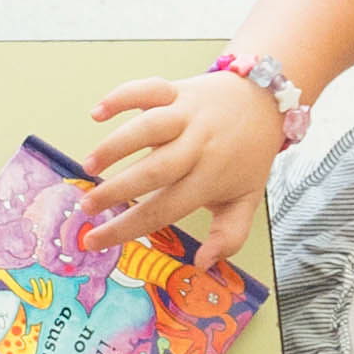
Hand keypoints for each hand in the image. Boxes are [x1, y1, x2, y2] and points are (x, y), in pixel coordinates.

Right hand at [78, 69, 278, 267]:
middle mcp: (198, 145)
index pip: (162, 209)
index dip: (125, 228)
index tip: (94, 241)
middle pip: (153, 170)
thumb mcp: (247, 200)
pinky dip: (121, 98)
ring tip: (89, 167)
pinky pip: (147, 90)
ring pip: (147, 128)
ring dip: (114, 147)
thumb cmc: (248, 155)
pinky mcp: (178, 90)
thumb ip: (229, 236)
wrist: (266, 101)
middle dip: (116, 190)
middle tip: (87, 207)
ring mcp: (187, 115)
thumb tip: (202, 264)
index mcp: (210, 178)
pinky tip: (96, 114)